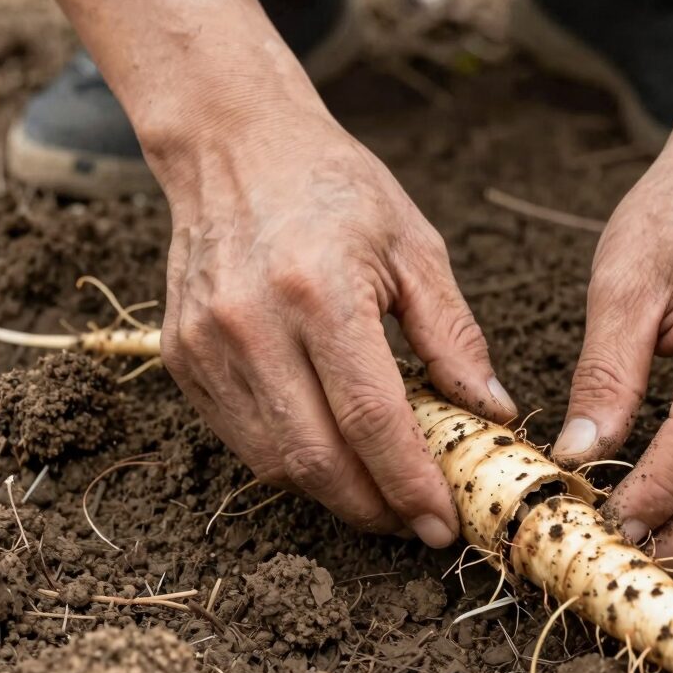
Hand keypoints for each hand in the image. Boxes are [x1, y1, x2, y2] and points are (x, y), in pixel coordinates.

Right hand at [154, 101, 515, 546]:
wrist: (236, 148)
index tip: (442, 524)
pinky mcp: (181, 355)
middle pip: (316, 459)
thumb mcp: (414, 247)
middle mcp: (252, 324)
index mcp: (320, 292)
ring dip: (331, 495)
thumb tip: (491, 412)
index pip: (372, 420)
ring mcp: (205, 344)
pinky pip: (239, 438)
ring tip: (378, 493)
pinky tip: (327, 451)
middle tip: (414, 521)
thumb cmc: (336, 188)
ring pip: (272, 462)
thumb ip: (452, 335)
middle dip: (372, 508)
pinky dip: (288, 462)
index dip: (410, 484)